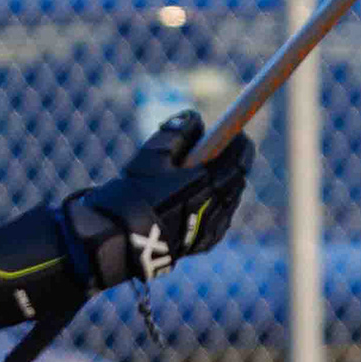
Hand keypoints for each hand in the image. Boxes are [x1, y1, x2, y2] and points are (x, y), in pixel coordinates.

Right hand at [62, 109, 252, 288]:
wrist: (119, 240)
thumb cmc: (134, 193)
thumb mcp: (151, 155)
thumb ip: (176, 132)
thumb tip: (193, 118)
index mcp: (210, 181)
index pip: (241, 155)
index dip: (238, 141)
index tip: (232, 132)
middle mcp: (218, 205)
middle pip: (238, 177)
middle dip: (231, 163)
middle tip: (216, 154)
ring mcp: (213, 227)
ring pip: (231, 199)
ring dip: (224, 186)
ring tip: (203, 179)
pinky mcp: (206, 243)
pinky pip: (221, 219)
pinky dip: (216, 207)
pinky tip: (199, 204)